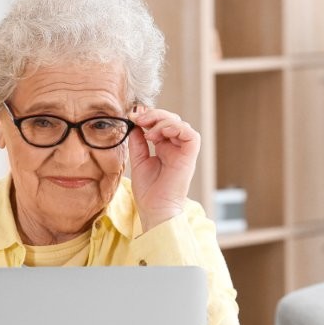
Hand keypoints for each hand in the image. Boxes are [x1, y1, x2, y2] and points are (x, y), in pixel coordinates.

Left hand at [127, 107, 199, 231]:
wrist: (154, 209)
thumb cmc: (148, 192)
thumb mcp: (138, 160)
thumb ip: (137, 142)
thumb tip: (135, 123)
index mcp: (164, 148)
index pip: (161, 124)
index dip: (149, 117)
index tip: (132, 117)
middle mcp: (176, 148)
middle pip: (172, 120)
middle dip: (155, 115)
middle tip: (139, 118)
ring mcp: (183, 152)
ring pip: (181, 124)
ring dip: (163, 121)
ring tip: (149, 130)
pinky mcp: (190, 157)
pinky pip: (191, 135)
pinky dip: (176, 128)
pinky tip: (161, 133)